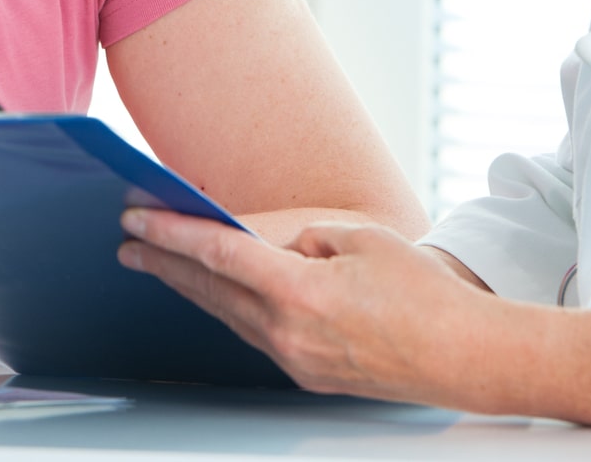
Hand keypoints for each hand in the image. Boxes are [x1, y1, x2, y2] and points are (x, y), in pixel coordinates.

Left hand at [117, 208, 503, 405]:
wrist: (463, 356)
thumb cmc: (423, 294)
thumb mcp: (361, 240)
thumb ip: (307, 239)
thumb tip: (275, 249)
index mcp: (300, 292)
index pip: (219, 254)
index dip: (172, 233)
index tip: (136, 218)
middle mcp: (288, 332)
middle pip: (210, 290)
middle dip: (164, 262)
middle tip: (127, 242)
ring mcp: (294, 359)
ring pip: (227, 315)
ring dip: (190, 288)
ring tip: (157, 264)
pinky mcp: (306, 372)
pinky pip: (254, 333)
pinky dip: (227, 308)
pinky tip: (214, 295)